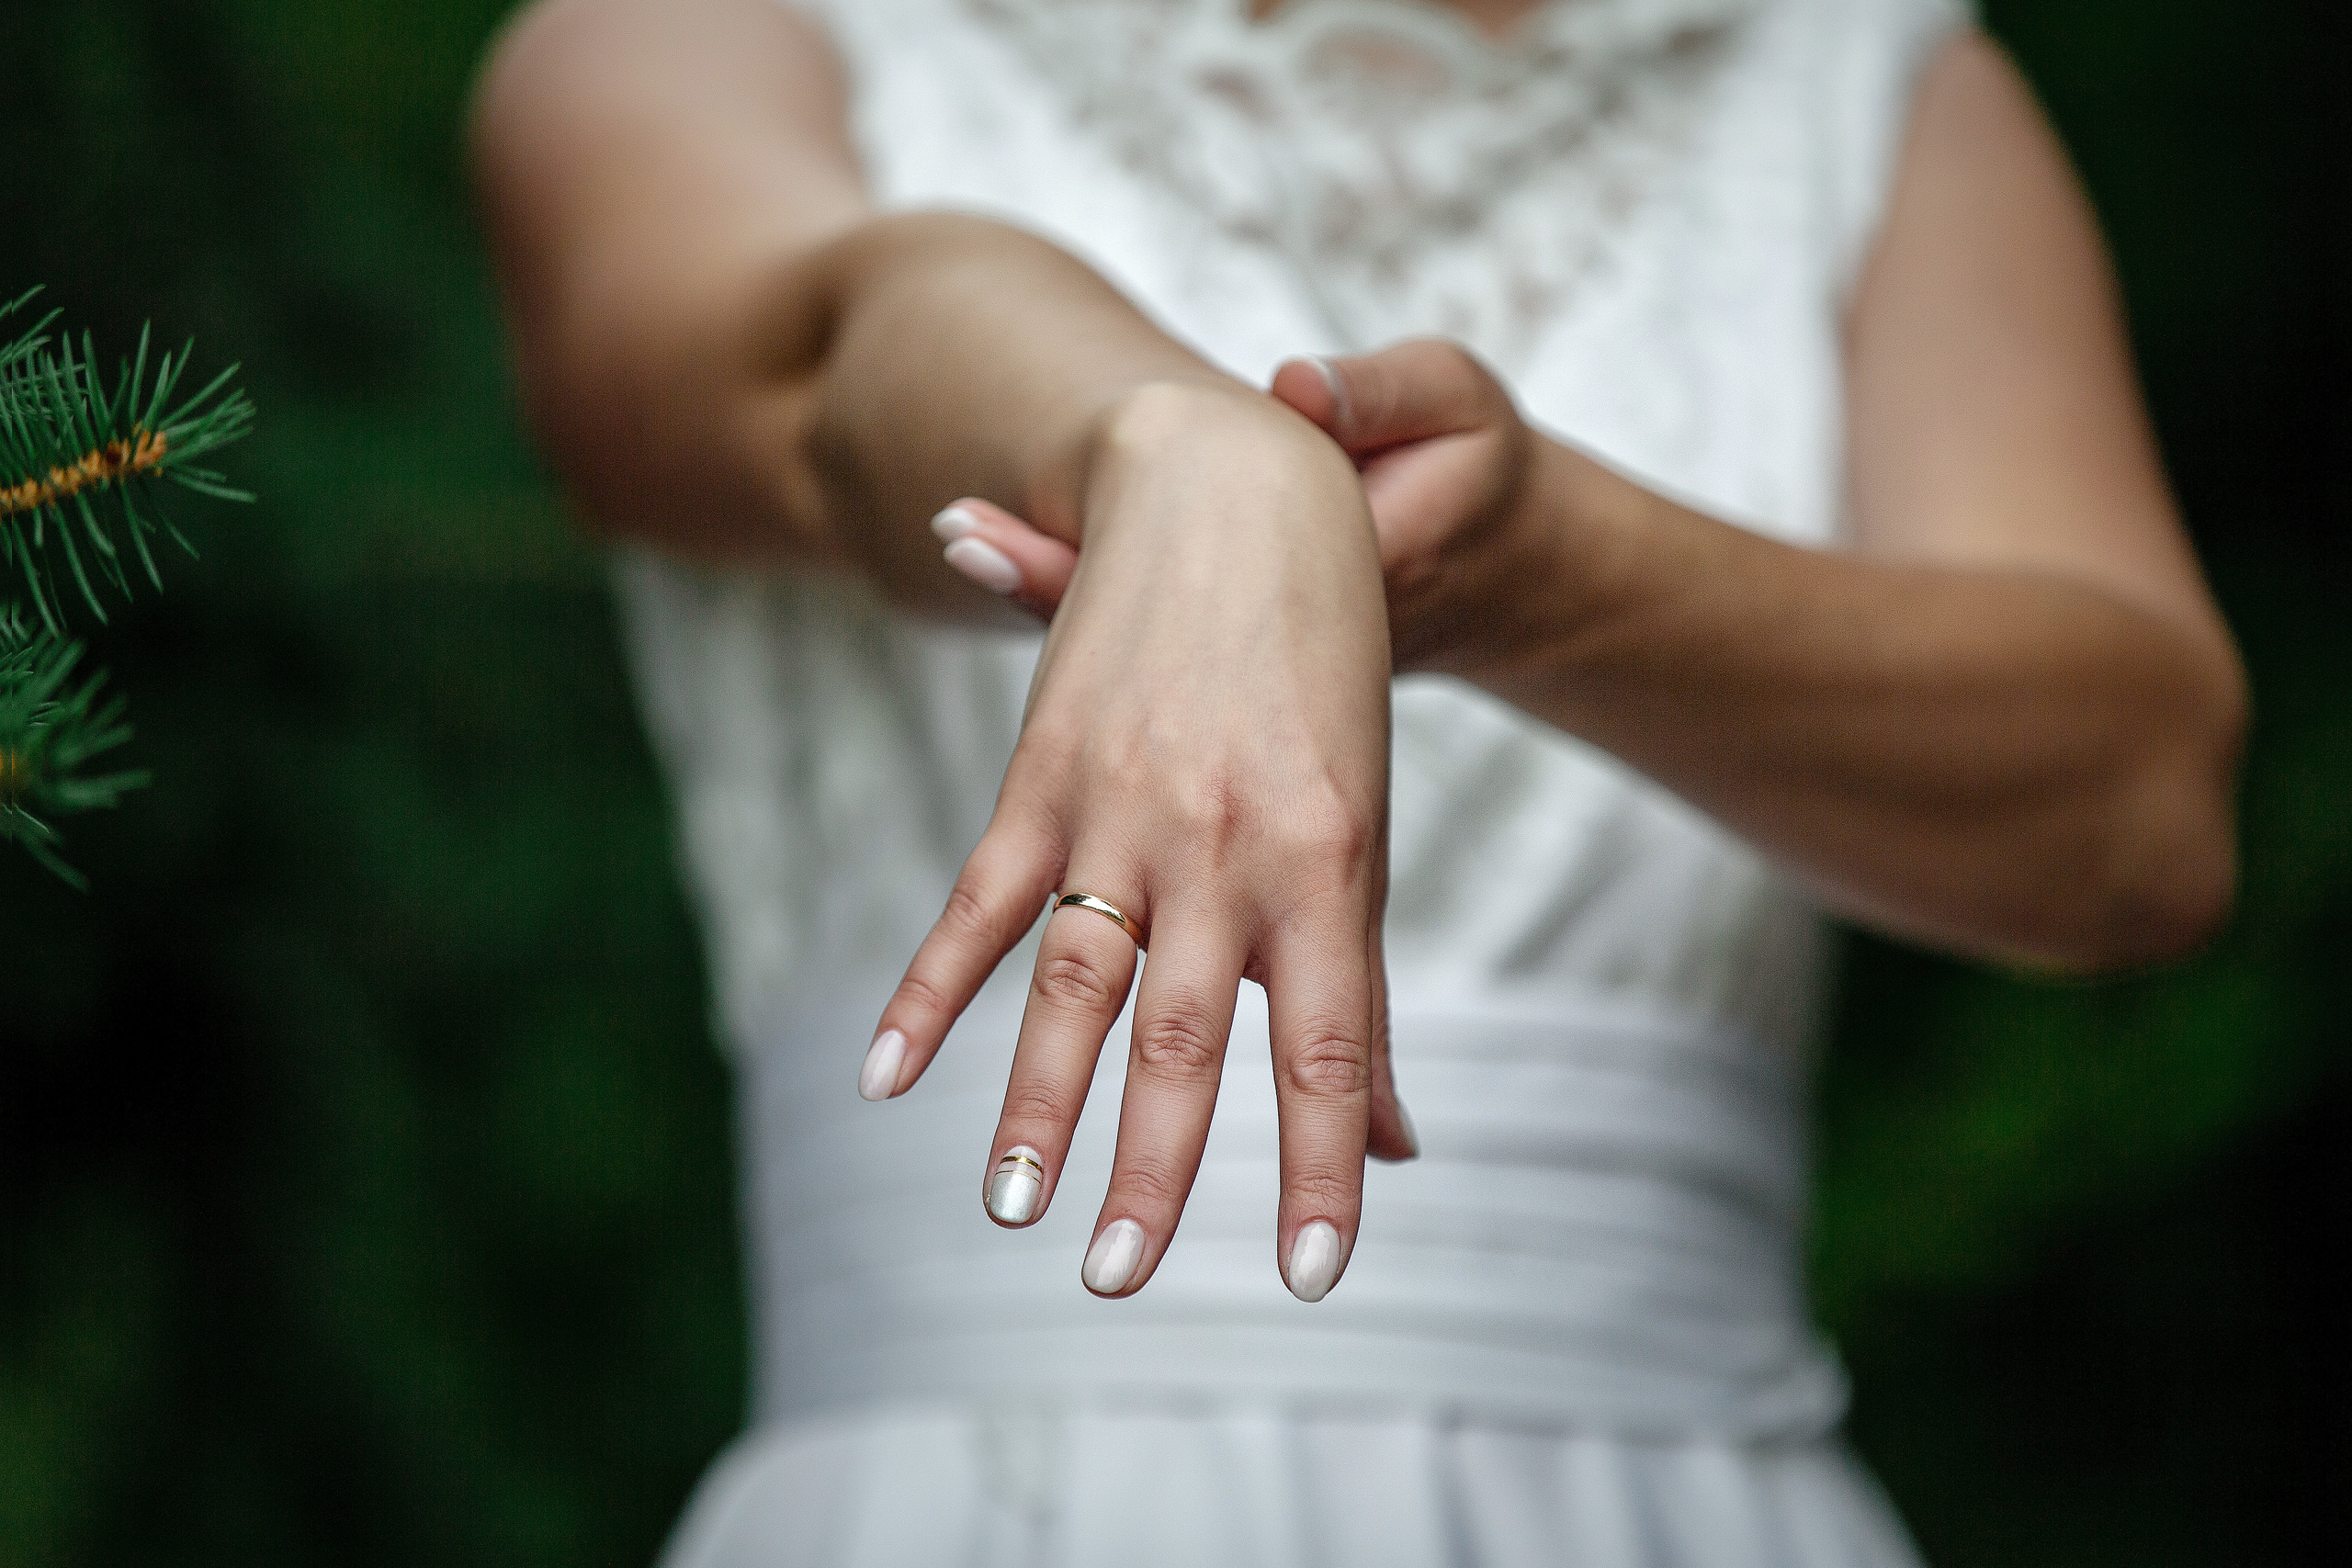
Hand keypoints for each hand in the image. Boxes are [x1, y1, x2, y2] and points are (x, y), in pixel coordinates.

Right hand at [862, 383, 1417, 1305]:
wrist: (1240, 491)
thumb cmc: (1327, 685)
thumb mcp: (1366, 833)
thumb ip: (1360, 995)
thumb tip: (1398, 1145)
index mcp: (1333, 861)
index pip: (1328, 1047)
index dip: (1324, 1167)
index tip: (1314, 1277)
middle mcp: (1228, 841)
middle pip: (1187, 1035)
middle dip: (1156, 1169)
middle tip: (1119, 1278)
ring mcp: (1124, 806)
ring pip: (1073, 981)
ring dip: (1035, 1103)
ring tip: (1008, 1211)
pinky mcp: (1042, 773)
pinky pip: (979, 899)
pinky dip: (927, 988)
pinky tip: (885, 1075)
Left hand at [933, 341, 1569, 675]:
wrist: (1510, 572)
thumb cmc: (1478, 471)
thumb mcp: (1461, 409)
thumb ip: (1388, 392)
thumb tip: (1296, 384)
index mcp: (1340, 590)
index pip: (1208, 590)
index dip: (1100, 559)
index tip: (1015, 521)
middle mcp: (1288, 659)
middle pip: (1150, 643)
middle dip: (1050, 580)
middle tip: (958, 527)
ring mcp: (1265, 676)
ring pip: (1144, 655)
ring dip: (1051, 592)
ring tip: (961, 534)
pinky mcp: (1248, 667)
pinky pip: (1158, 644)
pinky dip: (1087, 597)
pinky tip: (1008, 551)